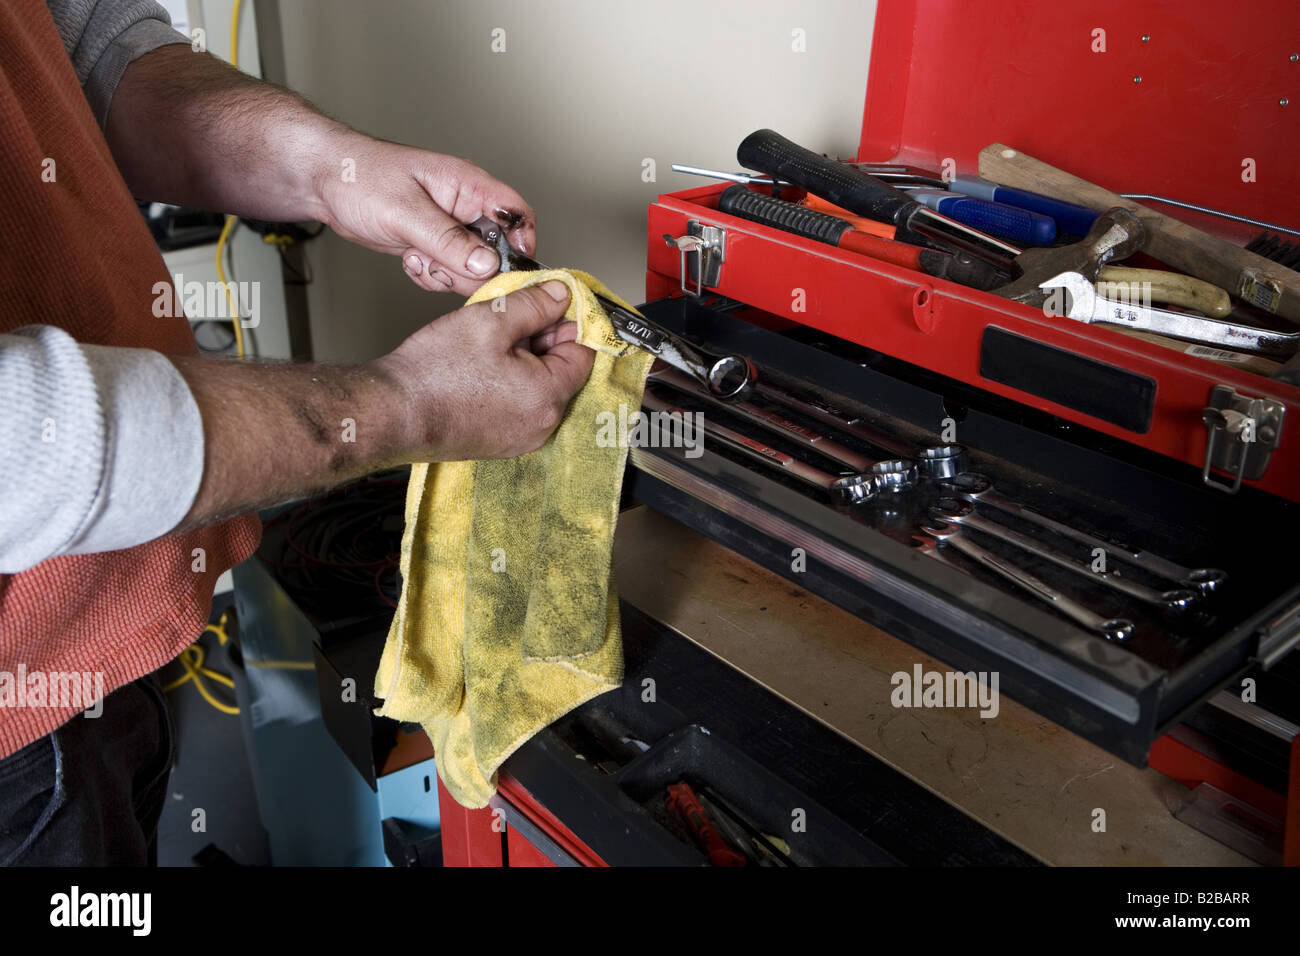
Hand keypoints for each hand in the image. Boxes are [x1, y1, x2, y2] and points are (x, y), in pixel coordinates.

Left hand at [316, 131, 535, 294]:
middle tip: (446, 269)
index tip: (509, 272)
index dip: (522, 245)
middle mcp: (465, 207)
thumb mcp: (406, 212)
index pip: (518, 214)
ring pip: (473, 267)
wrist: (323, 182)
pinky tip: (410, 261)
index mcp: (469, 185)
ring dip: (448, 274)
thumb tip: (487, 265)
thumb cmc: (361, 177)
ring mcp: (450, 228)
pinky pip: (448, 272)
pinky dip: (432, 276)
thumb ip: (449, 240)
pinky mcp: (434, 244)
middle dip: (474, 270)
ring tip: (419, 259)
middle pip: (498, 250)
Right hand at [371, 282, 592, 459]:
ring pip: (539, 388)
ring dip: (525, 359)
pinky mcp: (498, 444)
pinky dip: (510, 382)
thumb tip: (560, 295)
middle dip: (544, 339)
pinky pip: (519, 406)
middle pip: (562, 371)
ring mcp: (520, 440)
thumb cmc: (435, 371)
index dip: (569, 320)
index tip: (553, 302)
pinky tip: (482, 365)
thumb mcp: (491, 319)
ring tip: (492, 340)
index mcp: (548, 396)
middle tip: (514, 315)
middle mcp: (541, 426)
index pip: (583, 352)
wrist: (392, 412)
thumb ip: (534, 304)